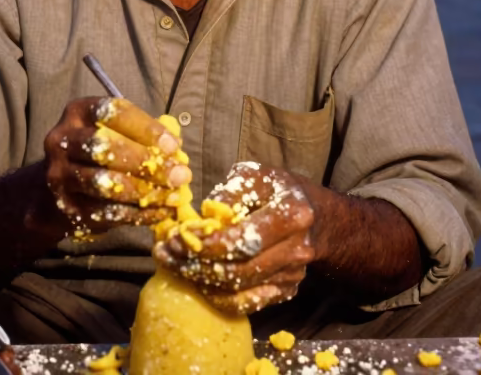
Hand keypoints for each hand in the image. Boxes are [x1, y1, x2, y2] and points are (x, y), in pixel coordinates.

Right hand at [42, 97, 191, 234]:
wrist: (55, 190)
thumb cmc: (97, 153)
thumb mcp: (114, 133)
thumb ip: (142, 135)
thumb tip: (176, 149)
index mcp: (78, 112)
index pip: (112, 112)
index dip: (146, 128)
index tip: (173, 146)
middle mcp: (62, 140)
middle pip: (103, 148)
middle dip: (145, 162)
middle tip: (178, 175)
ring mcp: (59, 176)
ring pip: (103, 183)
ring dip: (144, 191)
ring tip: (172, 196)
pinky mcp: (65, 207)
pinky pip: (105, 212)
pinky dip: (137, 214)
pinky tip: (160, 212)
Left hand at [153, 161, 316, 314]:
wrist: (315, 215)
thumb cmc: (276, 189)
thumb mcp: (254, 175)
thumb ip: (229, 192)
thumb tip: (203, 216)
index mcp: (292, 214)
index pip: (244, 239)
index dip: (207, 244)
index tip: (177, 238)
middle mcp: (296, 250)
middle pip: (239, 270)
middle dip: (196, 265)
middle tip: (165, 254)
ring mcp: (293, 276)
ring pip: (239, 292)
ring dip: (200, 282)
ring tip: (173, 265)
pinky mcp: (286, 291)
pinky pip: (246, 304)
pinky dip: (217, 296)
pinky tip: (196, 279)